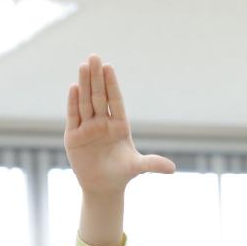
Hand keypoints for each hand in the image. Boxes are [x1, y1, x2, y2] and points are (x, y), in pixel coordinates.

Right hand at [65, 55, 174, 195]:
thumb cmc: (121, 174)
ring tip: (83, 66)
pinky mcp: (74, 137)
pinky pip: (74, 116)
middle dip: (96, 78)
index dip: (111, 85)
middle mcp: (102, 123)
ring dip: (84, 85)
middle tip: (94, 57)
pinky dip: (73, 103)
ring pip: (85, 103)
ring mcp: (87, 128)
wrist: (103, 188)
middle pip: (99, 97)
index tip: (109, 67)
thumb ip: (153, 164)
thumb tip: (173, 169)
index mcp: (119, 125)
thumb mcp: (137, 167)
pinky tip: (74, 88)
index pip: (115, 101)